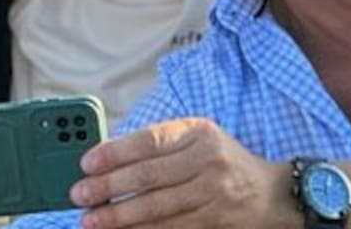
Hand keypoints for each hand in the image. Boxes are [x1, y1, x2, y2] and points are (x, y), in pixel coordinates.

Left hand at [69, 118, 294, 228]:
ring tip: (92, 220)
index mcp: (198, 131)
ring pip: (156, 207)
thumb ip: (160, 145)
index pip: (150, 140)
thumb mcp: (198, 139)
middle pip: (149, 175)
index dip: (115, 152)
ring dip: (119, 216)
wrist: (270, 193)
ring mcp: (212, 193)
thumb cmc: (222, 160)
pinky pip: (170, 228)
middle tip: (79, 195)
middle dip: (109, 187)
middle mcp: (207, 160)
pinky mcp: (213, 221)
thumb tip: (108, 158)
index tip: (87, 163)